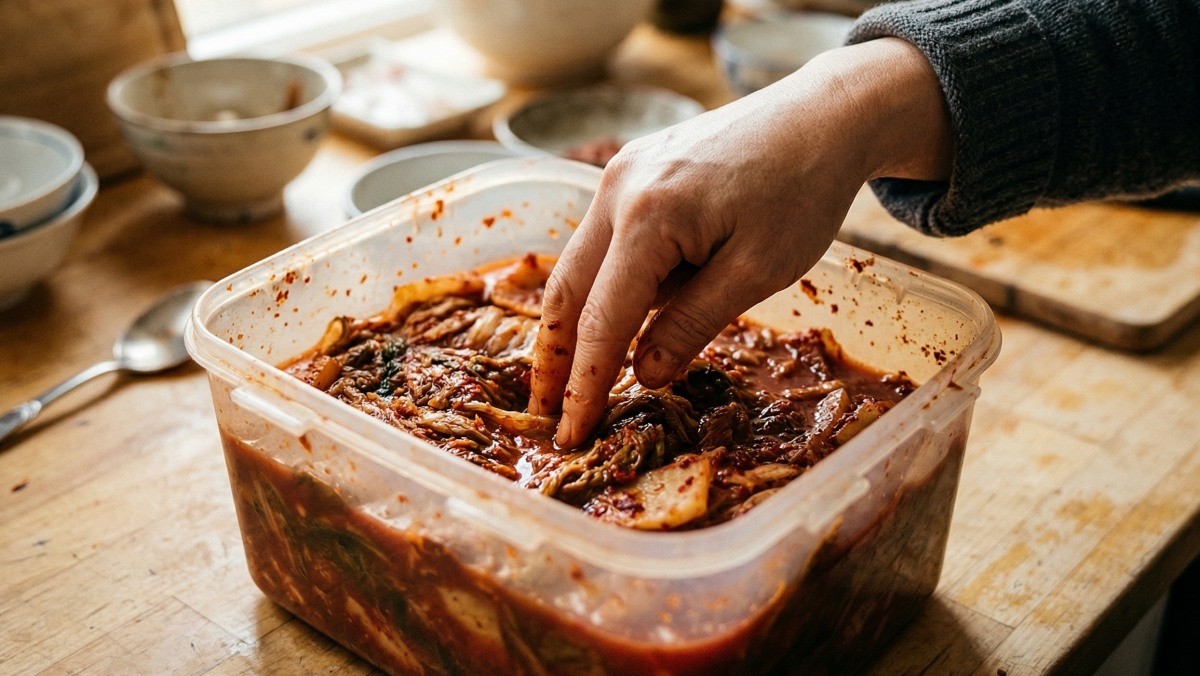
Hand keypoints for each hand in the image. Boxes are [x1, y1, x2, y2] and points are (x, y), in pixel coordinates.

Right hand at [530, 38, 952, 448]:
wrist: (822, 116)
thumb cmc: (801, 191)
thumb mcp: (757, 271)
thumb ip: (692, 324)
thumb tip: (643, 375)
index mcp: (648, 217)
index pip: (602, 320)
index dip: (585, 384)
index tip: (570, 433)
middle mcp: (616, 189)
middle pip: (565, 288)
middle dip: (553, 356)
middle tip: (546, 412)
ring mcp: (618, 174)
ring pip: (579, 263)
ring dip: (576, 321)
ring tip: (573, 376)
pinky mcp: (632, 171)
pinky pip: (604, 239)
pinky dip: (604, 284)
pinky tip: (618, 317)